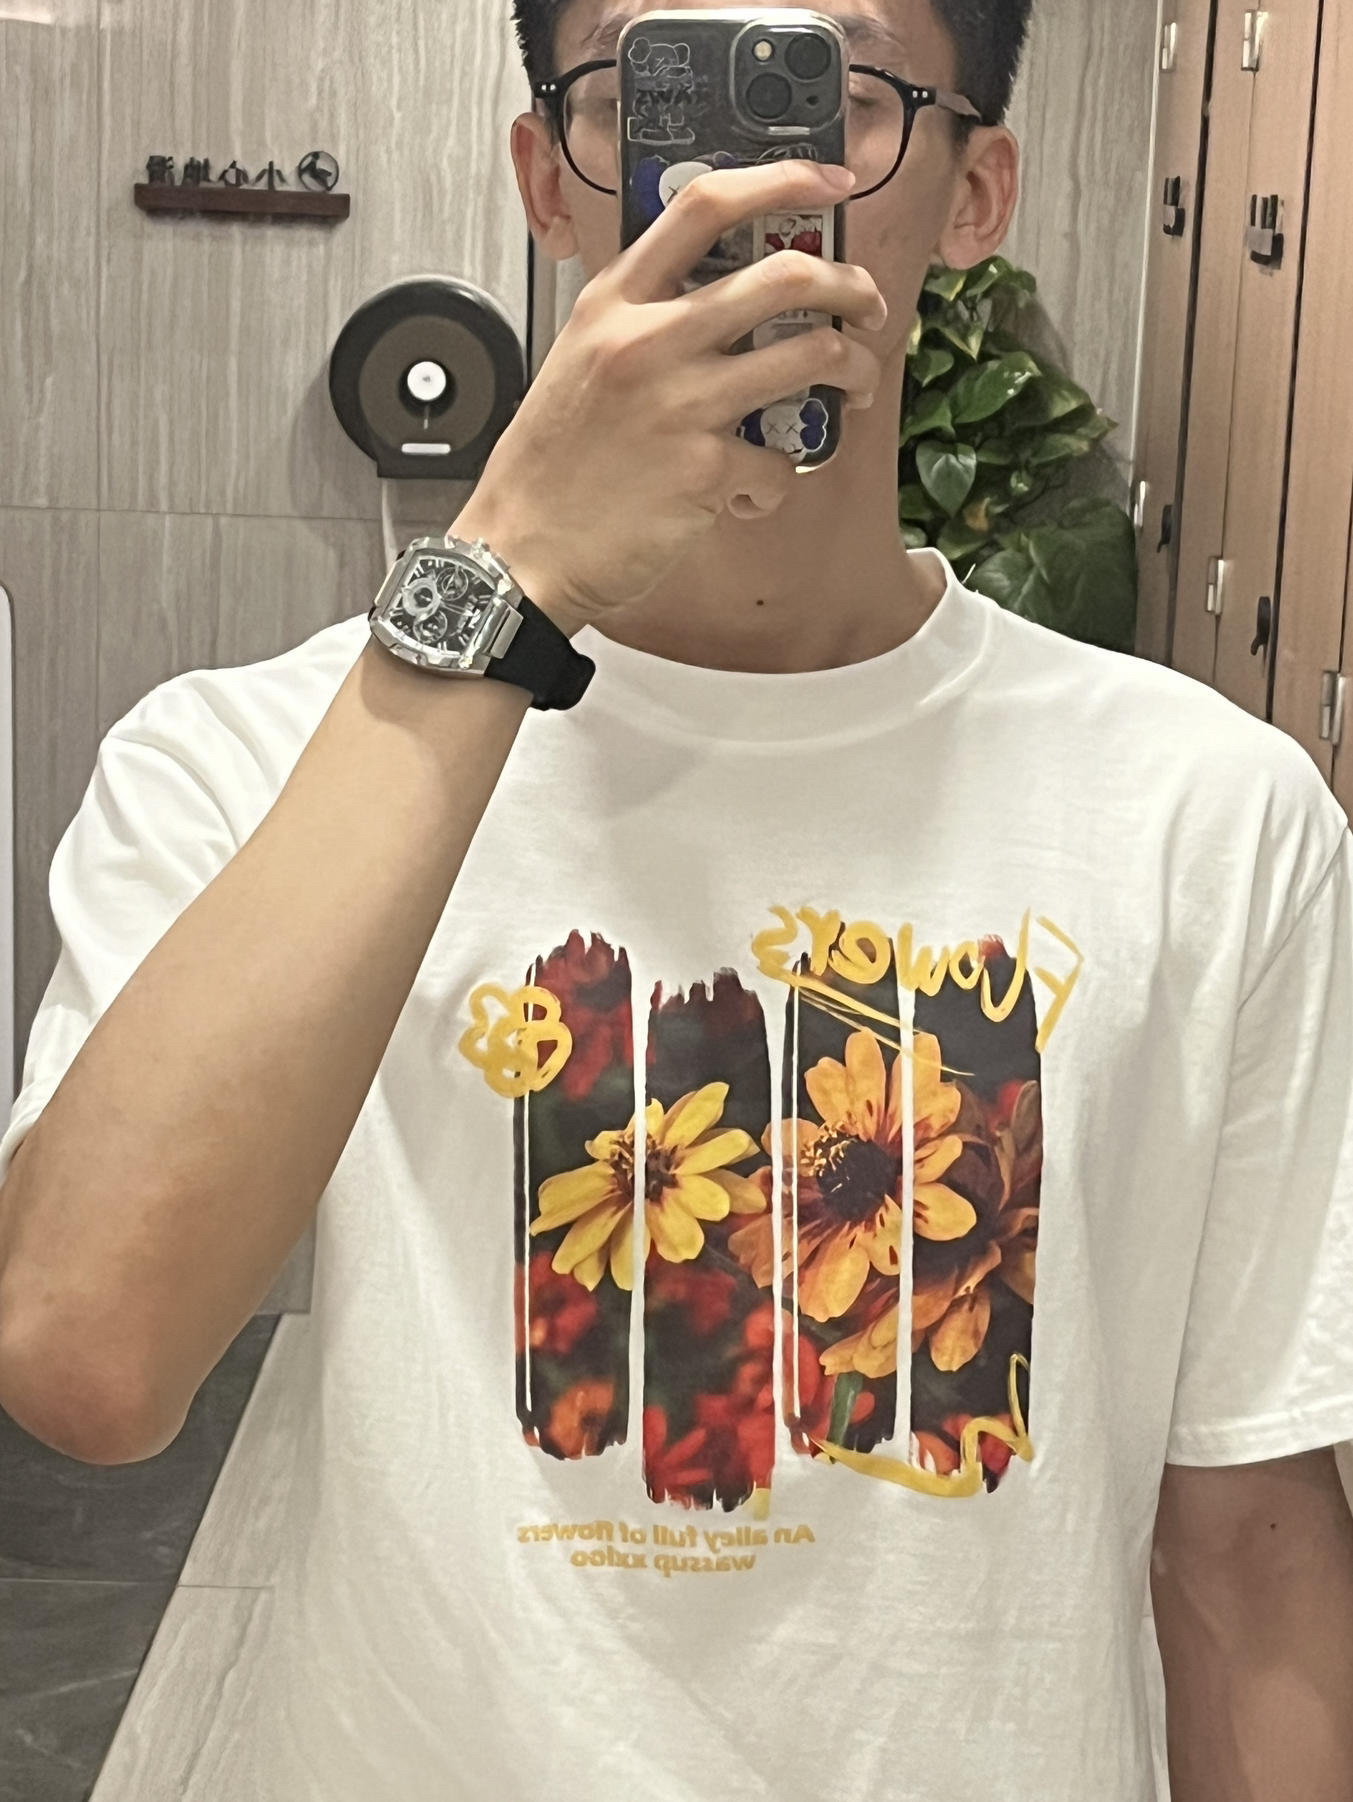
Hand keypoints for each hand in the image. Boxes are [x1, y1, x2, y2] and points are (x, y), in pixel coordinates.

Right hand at [453, 159, 887, 636]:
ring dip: (853, 371)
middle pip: (783, 276)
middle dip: (849, 286)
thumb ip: (642, 321)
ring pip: (809, 357)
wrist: (520, 549)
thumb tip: (719, 302)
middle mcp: (649, 341)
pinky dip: (777, 480)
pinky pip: (778, 462)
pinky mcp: (703, 469)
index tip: (828, 183)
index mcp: (615, 303)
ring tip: (855, 388)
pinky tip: (750, 491)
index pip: (703, 207)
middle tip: (865, 305)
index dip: (782, 180)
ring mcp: (680, 403)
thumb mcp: (580, 360)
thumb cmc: (551, 466)